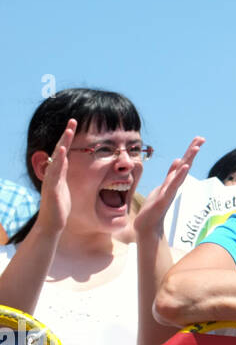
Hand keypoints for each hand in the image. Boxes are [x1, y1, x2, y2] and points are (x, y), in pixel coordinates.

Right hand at [33, 119, 76, 233]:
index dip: (69, 139)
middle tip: (73, 120)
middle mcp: (53, 173)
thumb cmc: (61, 208)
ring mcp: (51, 179)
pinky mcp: (51, 187)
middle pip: (60, 150)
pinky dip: (58, 160)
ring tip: (69, 130)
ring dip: (63, 143)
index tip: (74, 125)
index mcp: (59, 173)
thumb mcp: (67, 188)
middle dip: (67, 135)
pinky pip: (55, 171)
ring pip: (57, 157)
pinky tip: (62, 150)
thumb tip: (72, 167)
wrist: (52, 224)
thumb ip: (67, 177)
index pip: (65, 152)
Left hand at [135, 137, 204, 238]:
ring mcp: (169, 192)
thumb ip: (170, 176)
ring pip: (180, 174)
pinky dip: (179, 176)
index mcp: (172, 182)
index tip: (199, 139)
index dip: (190, 152)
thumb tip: (177, 160)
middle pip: (184, 165)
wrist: (147, 227)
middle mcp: (173, 185)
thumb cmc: (154, 208)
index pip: (182, 163)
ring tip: (195, 148)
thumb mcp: (162, 188)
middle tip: (201, 138)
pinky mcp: (164, 199)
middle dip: (192, 152)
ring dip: (188, 160)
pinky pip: (173, 185)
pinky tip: (184, 166)